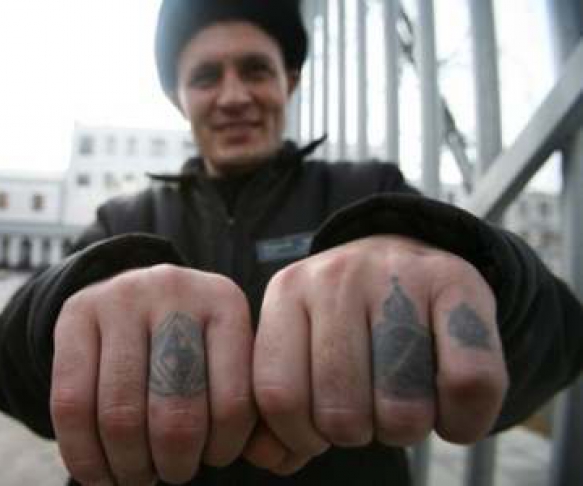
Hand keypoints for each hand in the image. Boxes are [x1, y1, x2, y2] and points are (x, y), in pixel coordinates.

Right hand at [50, 264, 254, 484]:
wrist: (134, 295)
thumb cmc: (190, 342)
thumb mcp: (226, 355)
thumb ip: (249, 404)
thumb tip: (267, 457)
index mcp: (224, 302)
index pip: (233, 403)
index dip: (222, 450)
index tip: (212, 460)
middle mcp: (174, 289)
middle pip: (176, 412)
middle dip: (173, 464)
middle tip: (172, 473)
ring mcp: (120, 297)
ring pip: (121, 415)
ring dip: (130, 466)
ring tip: (138, 475)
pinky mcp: (75, 312)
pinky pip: (71, 404)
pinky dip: (86, 457)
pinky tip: (100, 473)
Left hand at [245, 235, 508, 473]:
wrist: (404, 251)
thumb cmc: (345, 321)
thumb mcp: (300, 344)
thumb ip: (279, 406)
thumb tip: (272, 460)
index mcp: (287, 292)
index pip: (279, 396)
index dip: (301, 437)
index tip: (319, 431)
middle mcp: (337, 277)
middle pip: (342, 411)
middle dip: (357, 435)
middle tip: (367, 411)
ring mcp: (398, 274)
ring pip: (403, 407)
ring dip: (407, 430)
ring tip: (404, 404)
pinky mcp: (458, 281)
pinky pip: (469, 384)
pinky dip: (463, 421)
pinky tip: (450, 409)